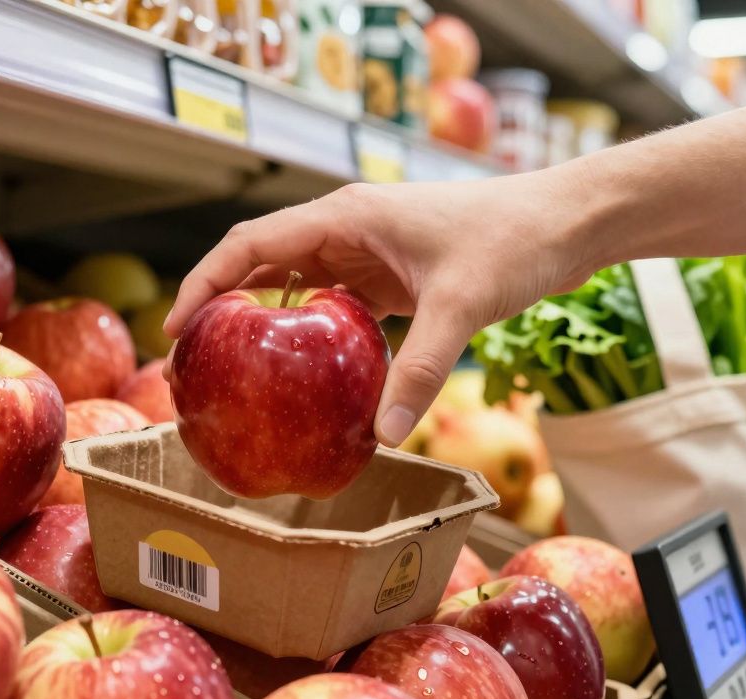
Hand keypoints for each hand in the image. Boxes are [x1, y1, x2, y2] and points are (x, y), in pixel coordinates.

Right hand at [164, 173, 599, 446]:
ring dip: (267, 323)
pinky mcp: (393, 276)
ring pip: (298, 286)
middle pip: (264, 264)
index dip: (206, 282)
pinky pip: (337, 306)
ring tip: (238, 373)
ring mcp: (369, 252)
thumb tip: (383, 435)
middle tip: (197, 362)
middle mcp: (348, 228)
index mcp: (346, 216)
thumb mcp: (461, 304)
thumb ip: (420, 369)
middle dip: (225, 307)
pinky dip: (315, 336)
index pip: (252, 244)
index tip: (176, 329)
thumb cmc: (514, 239)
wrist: (569, 221)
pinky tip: (310, 375)